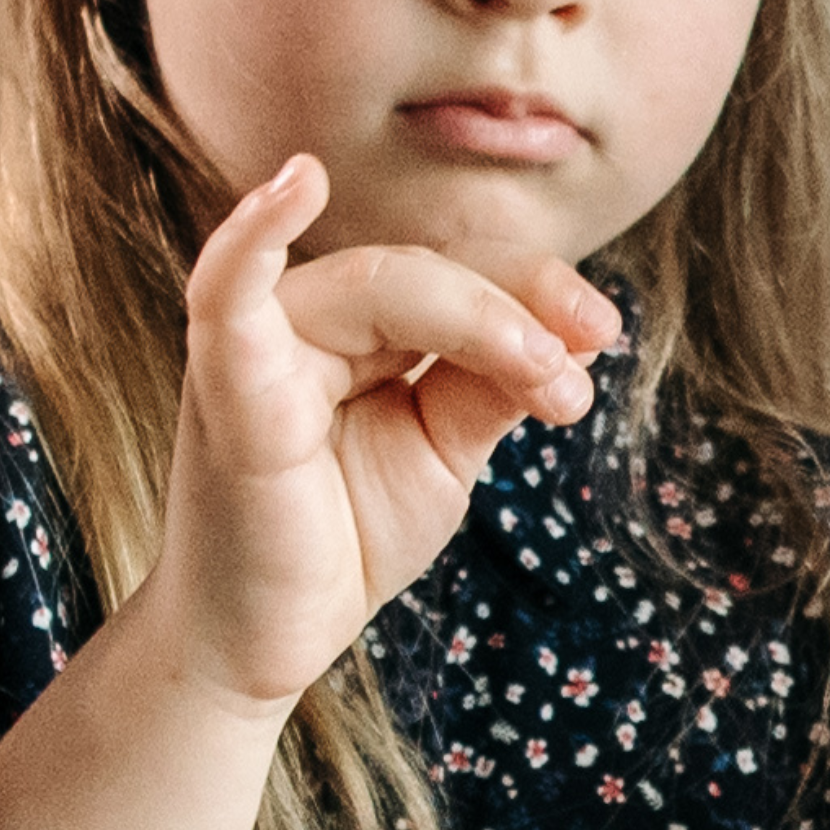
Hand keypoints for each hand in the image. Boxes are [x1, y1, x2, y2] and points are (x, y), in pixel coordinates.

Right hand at [116, 155, 622, 713]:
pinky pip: (227, 294)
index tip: (605, 333)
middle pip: (428, 268)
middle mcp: (306, 317)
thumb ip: (490, 386)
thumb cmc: (343, 539)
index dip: (536, 289)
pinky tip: (295, 184)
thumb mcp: (442, 454)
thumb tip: (577, 336)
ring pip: (379, 282)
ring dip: (479, 315)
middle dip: (521, 305)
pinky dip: (252, 234)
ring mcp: (258, 345)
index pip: (457, 271)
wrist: (264, 645)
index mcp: (359, 325)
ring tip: (548, 376)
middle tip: (585, 361)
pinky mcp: (224, 388)